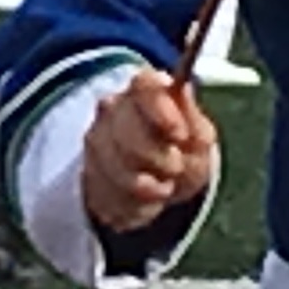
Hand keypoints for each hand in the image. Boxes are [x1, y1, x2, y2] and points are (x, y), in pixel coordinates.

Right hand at [81, 68, 218, 239]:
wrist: (162, 186)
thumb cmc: (183, 153)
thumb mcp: (199, 139)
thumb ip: (192, 120)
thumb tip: (182, 90)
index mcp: (145, 89)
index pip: (144, 85)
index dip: (161, 109)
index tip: (179, 134)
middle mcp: (114, 107)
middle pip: (127, 129)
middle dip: (157, 156)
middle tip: (176, 167)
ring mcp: (97, 139)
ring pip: (116, 167)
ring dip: (148, 185)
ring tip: (164, 185)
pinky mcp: (89, 172)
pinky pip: (111, 193)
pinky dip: (136, 203)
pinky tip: (147, 197)